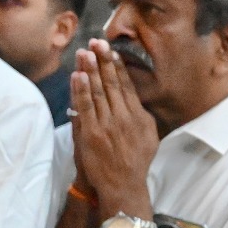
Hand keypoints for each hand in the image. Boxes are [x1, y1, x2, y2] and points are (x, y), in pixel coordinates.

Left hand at [70, 39, 157, 210]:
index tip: (110, 50)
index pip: (127, 86)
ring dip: (91, 70)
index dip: (117, 67)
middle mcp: (124, 118)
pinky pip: (85, 107)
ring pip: (98, 92)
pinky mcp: (91, 133)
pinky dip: (81, 90)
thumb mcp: (148, 138)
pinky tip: (78, 75)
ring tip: (85, 52)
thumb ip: (141, 117)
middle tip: (96, 42)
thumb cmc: (136, 162)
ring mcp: (107, 125)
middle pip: (112, 84)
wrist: (123, 185)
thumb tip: (135, 101)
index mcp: (138, 117)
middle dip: (103, 61)